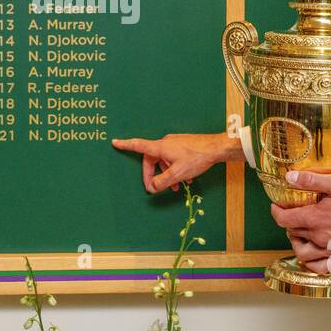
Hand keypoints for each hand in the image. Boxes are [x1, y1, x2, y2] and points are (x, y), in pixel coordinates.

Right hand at [111, 132, 238, 192]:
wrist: (216, 148)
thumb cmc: (196, 158)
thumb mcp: (177, 173)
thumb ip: (162, 182)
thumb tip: (152, 187)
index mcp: (160, 147)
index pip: (139, 146)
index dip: (126, 145)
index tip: (115, 142)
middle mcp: (166, 143)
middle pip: (152, 159)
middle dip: (153, 174)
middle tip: (155, 188)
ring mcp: (175, 143)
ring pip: (165, 161)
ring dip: (168, 174)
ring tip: (177, 187)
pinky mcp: (183, 145)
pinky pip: (174, 158)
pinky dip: (176, 170)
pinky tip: (185, 180)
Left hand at [271, 169, 330, 273]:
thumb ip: (311, 180)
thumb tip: (289, 177)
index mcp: (314, 217)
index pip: (283, 219)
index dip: (276, 211)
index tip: (277, 205)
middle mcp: (318, 236)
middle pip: (292, 232)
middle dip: (288, 222)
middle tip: (293, 213)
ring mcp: (329, 249)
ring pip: (301, 252)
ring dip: (296, 242)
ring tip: (300, 232)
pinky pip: (319, 267)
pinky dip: (311, 263)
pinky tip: (312, 253)